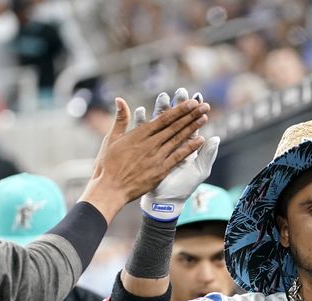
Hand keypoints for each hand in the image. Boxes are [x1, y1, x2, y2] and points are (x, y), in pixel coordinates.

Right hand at [79, 95, 210, 222]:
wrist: (110, 189)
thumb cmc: (107, 165)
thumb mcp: (111, 139)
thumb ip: (120, 119)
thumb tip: (120, 99)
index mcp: (139, 135)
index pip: (163, 118)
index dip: (179, 109)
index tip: (191, 101)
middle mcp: (150, 144)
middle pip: (174, 126)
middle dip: (190, 115)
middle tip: (204, 105)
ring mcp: (156, 157)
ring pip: (178, 139)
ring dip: (192, 128)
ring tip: (204, 118)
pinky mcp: (160, 170)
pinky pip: (178, 156)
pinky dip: (189, 148)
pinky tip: (200, 140)